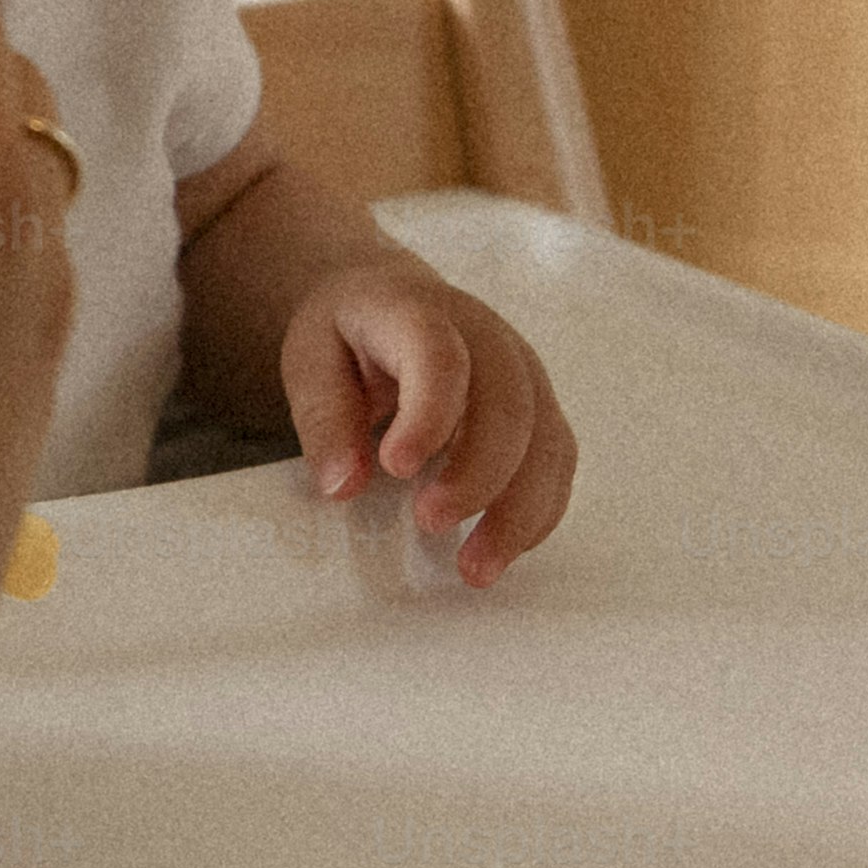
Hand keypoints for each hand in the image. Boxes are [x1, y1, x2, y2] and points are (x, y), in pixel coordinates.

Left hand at [279, 260, 573, 582]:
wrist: (390, 298)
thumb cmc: (349, 335)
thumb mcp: (310, 360)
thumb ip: (324, 417)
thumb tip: (343, 486)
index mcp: (417, 310)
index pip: (440, 356)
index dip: (428, 414)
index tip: (396, 468)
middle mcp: (485, 335)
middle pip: (507, 404)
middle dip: (477, 474)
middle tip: (430, 523)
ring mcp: (523, 370)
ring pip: (546, 439)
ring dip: (518, 510)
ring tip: (475, 568)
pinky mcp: (540, 406)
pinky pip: (558, 461)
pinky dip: (538, 510)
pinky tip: (503, 548)